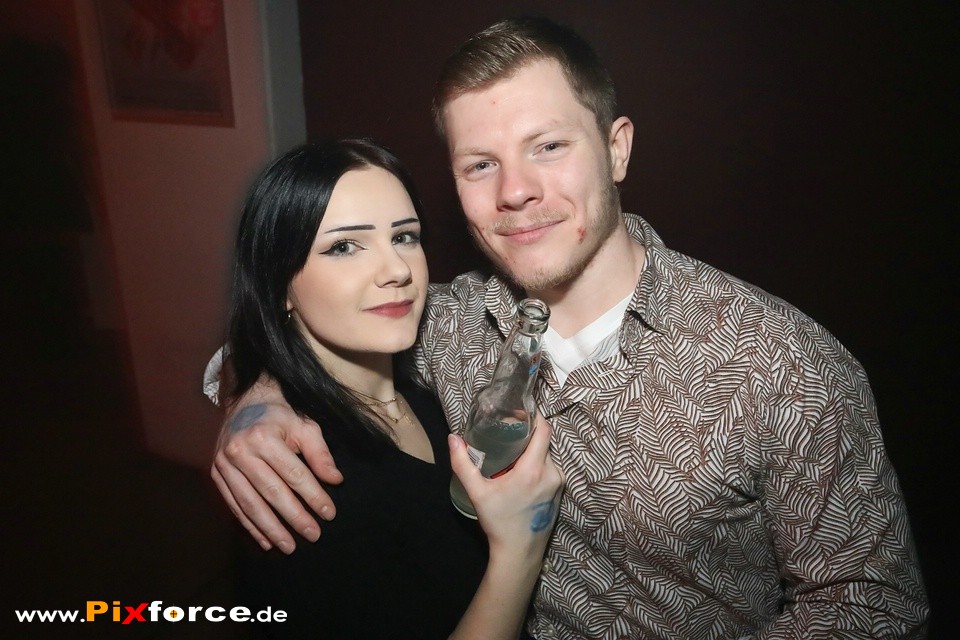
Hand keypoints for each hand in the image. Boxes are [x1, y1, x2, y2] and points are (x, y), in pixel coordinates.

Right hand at [211, 387, 342, 553]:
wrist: (245, 401)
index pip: (294, 474)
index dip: (313, 496)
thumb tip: (335, 480)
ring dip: (270, 529)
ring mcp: (224, 464)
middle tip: (313, 535)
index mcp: (263, 438)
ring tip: (289, 546)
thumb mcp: (305, 426)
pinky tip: (266, 541)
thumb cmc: (280, 416)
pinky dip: (250, 525)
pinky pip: (234, 505)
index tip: (329, 514)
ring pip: (250, 504)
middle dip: (294, 517)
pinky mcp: (216, 474)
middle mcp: (240, 452)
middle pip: (272, 492)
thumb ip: (320, 454)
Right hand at [449, 415, 562, 557]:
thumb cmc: (499, 522)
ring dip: (533, 451)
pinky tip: (522, 470)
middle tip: (509, 433)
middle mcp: (551, 473)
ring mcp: (558, 483)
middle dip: (528, 435)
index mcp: (533, 469)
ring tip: (513, 452)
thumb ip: (463, 464)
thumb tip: (453, 438)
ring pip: (547, 455)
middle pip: (544, 441)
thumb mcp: (477, 493)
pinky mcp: (560, 491)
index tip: (519, 413)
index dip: (534, 417)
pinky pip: (550, 468)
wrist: (519, 552)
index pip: (544, 431)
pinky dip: (538, 463)